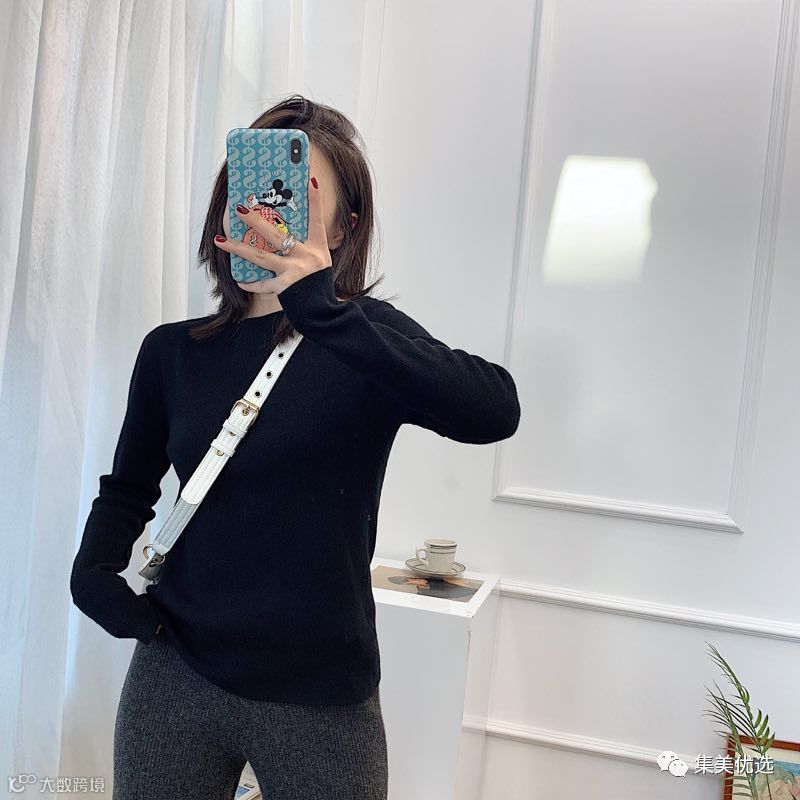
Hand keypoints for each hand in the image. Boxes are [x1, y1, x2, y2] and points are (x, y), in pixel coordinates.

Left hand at [213, 175, 331, 295]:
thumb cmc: (318, 286)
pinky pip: (263, 284)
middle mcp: (306, 257)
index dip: (315, 201)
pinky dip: (251, 283)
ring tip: (221, 240)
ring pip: (261, 257)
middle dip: (255, 220)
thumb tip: (282, 236)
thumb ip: (305, 248)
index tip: (310, 180)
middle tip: (239, 208)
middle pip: (276, 235)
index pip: (317, 220)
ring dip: (238, 248)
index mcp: (317, 248)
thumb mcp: (321, 262)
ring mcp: (294, 272)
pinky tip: (240, 280)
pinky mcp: (285, 287)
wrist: (324, 312)